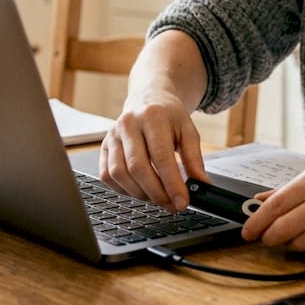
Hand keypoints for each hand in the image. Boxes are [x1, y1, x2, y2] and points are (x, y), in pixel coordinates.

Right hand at [98, 89, 205, 211]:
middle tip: (171, 205)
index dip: (172, 184)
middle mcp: (128, 124)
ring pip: (119, 174)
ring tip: (157, 197)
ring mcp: (112, 135)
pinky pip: (107, 175)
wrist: (148, 99)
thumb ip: (195, 159)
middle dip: (156, 193)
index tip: (182, 202)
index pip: (161, 157)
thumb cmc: (168, 116)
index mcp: (152, 117)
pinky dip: (123, 189)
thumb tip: (201, 185)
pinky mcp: (103, 147)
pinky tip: (140, 190)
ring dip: (139, 193)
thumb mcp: (188, 131)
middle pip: (137, 168)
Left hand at [241, 152, 304, 251]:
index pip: (278, 204)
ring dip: (291, 244)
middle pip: (285, 228)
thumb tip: (261, 199)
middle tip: (265, 239)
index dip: (257, 221)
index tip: (247, 232)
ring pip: (303, 243)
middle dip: (269, 238)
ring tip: (290, 238)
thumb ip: (293, 187)